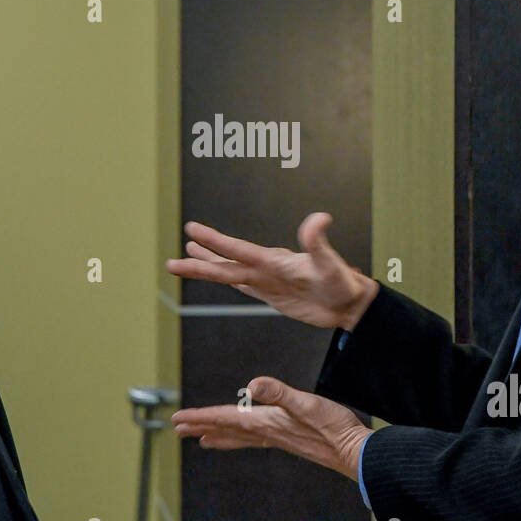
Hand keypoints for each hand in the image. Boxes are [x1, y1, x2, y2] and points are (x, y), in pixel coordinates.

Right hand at [164, 212, 378, 330]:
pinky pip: (240, 287)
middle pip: (224, 265)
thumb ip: (319, 242)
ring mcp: (266, 280)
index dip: (214, 241)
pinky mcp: (270, 294)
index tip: (192, 230)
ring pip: (227, 274)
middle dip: (199, 262)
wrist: (349, 302)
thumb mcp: (331, 263)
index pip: (237, 250)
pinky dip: (223, 280)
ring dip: (205, 268)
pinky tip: (214, 274)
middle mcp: (265, 268)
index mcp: (273, 260)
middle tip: (171, 261)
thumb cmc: (342, 282)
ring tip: (180, 262)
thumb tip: (319, 218)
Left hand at [171, 376, 373, 480]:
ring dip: (217, 434)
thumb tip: (252, 384)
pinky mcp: (289, 439)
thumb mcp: (307, 403)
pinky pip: (255, 439)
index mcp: (267, 422)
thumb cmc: (334, 428)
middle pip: (226, 429)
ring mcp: (278, 438)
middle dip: (201, 426)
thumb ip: (280, 393)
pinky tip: (244, 437)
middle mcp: (268, 432)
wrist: (355, 452)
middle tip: (177, 429)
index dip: (200, 416)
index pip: (226, 418)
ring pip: (238, 436)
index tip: (177, 419)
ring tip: (201, 438)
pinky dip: (241, 437)